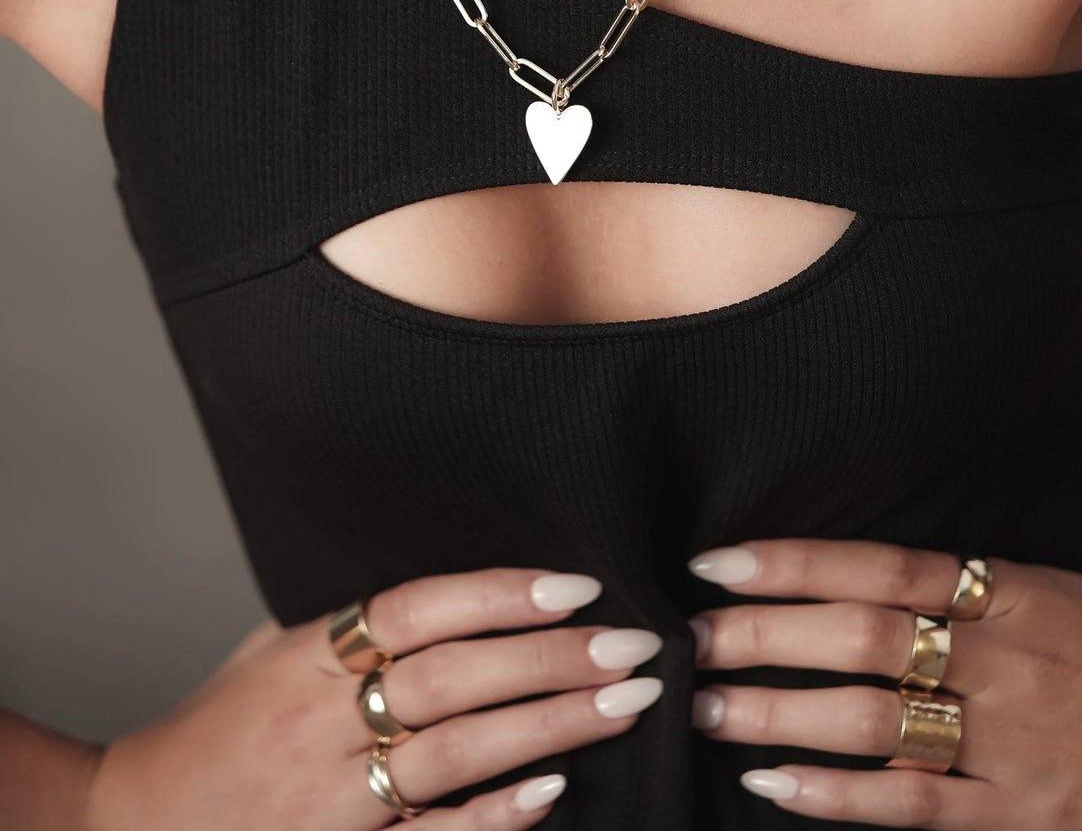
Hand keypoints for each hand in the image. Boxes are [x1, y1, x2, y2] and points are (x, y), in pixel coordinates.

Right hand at [84, 567, 664, 828]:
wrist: (137, 827)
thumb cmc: (216, 734)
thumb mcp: (269, 654)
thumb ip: (349, 627)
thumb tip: (458, 591)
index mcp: (306, 657)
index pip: (418, 608)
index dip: (500, 592)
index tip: (577, 583)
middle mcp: (318, 722)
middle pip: (454, 677)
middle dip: (554, 657)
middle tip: (635, 643)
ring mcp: (329, 798)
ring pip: (455, 752)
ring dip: (551, 725)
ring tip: (625, 702)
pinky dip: (494, 815)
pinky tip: (553, 790)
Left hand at [684, 536, 1081, 826]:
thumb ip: (1059, 556)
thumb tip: (1029, 514)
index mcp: (1018, 597)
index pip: (884, 567)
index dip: (795, 562)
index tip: (721, 561)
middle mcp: (1003, 666)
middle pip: (861, 639)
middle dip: (764, 636)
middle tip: (691, 636)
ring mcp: (1007, 747)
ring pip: (871, 725)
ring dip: (779, 714)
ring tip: (709, 707)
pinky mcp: (1016, 821)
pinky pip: (910, 809)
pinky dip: (836, 799)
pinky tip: (774, 786)